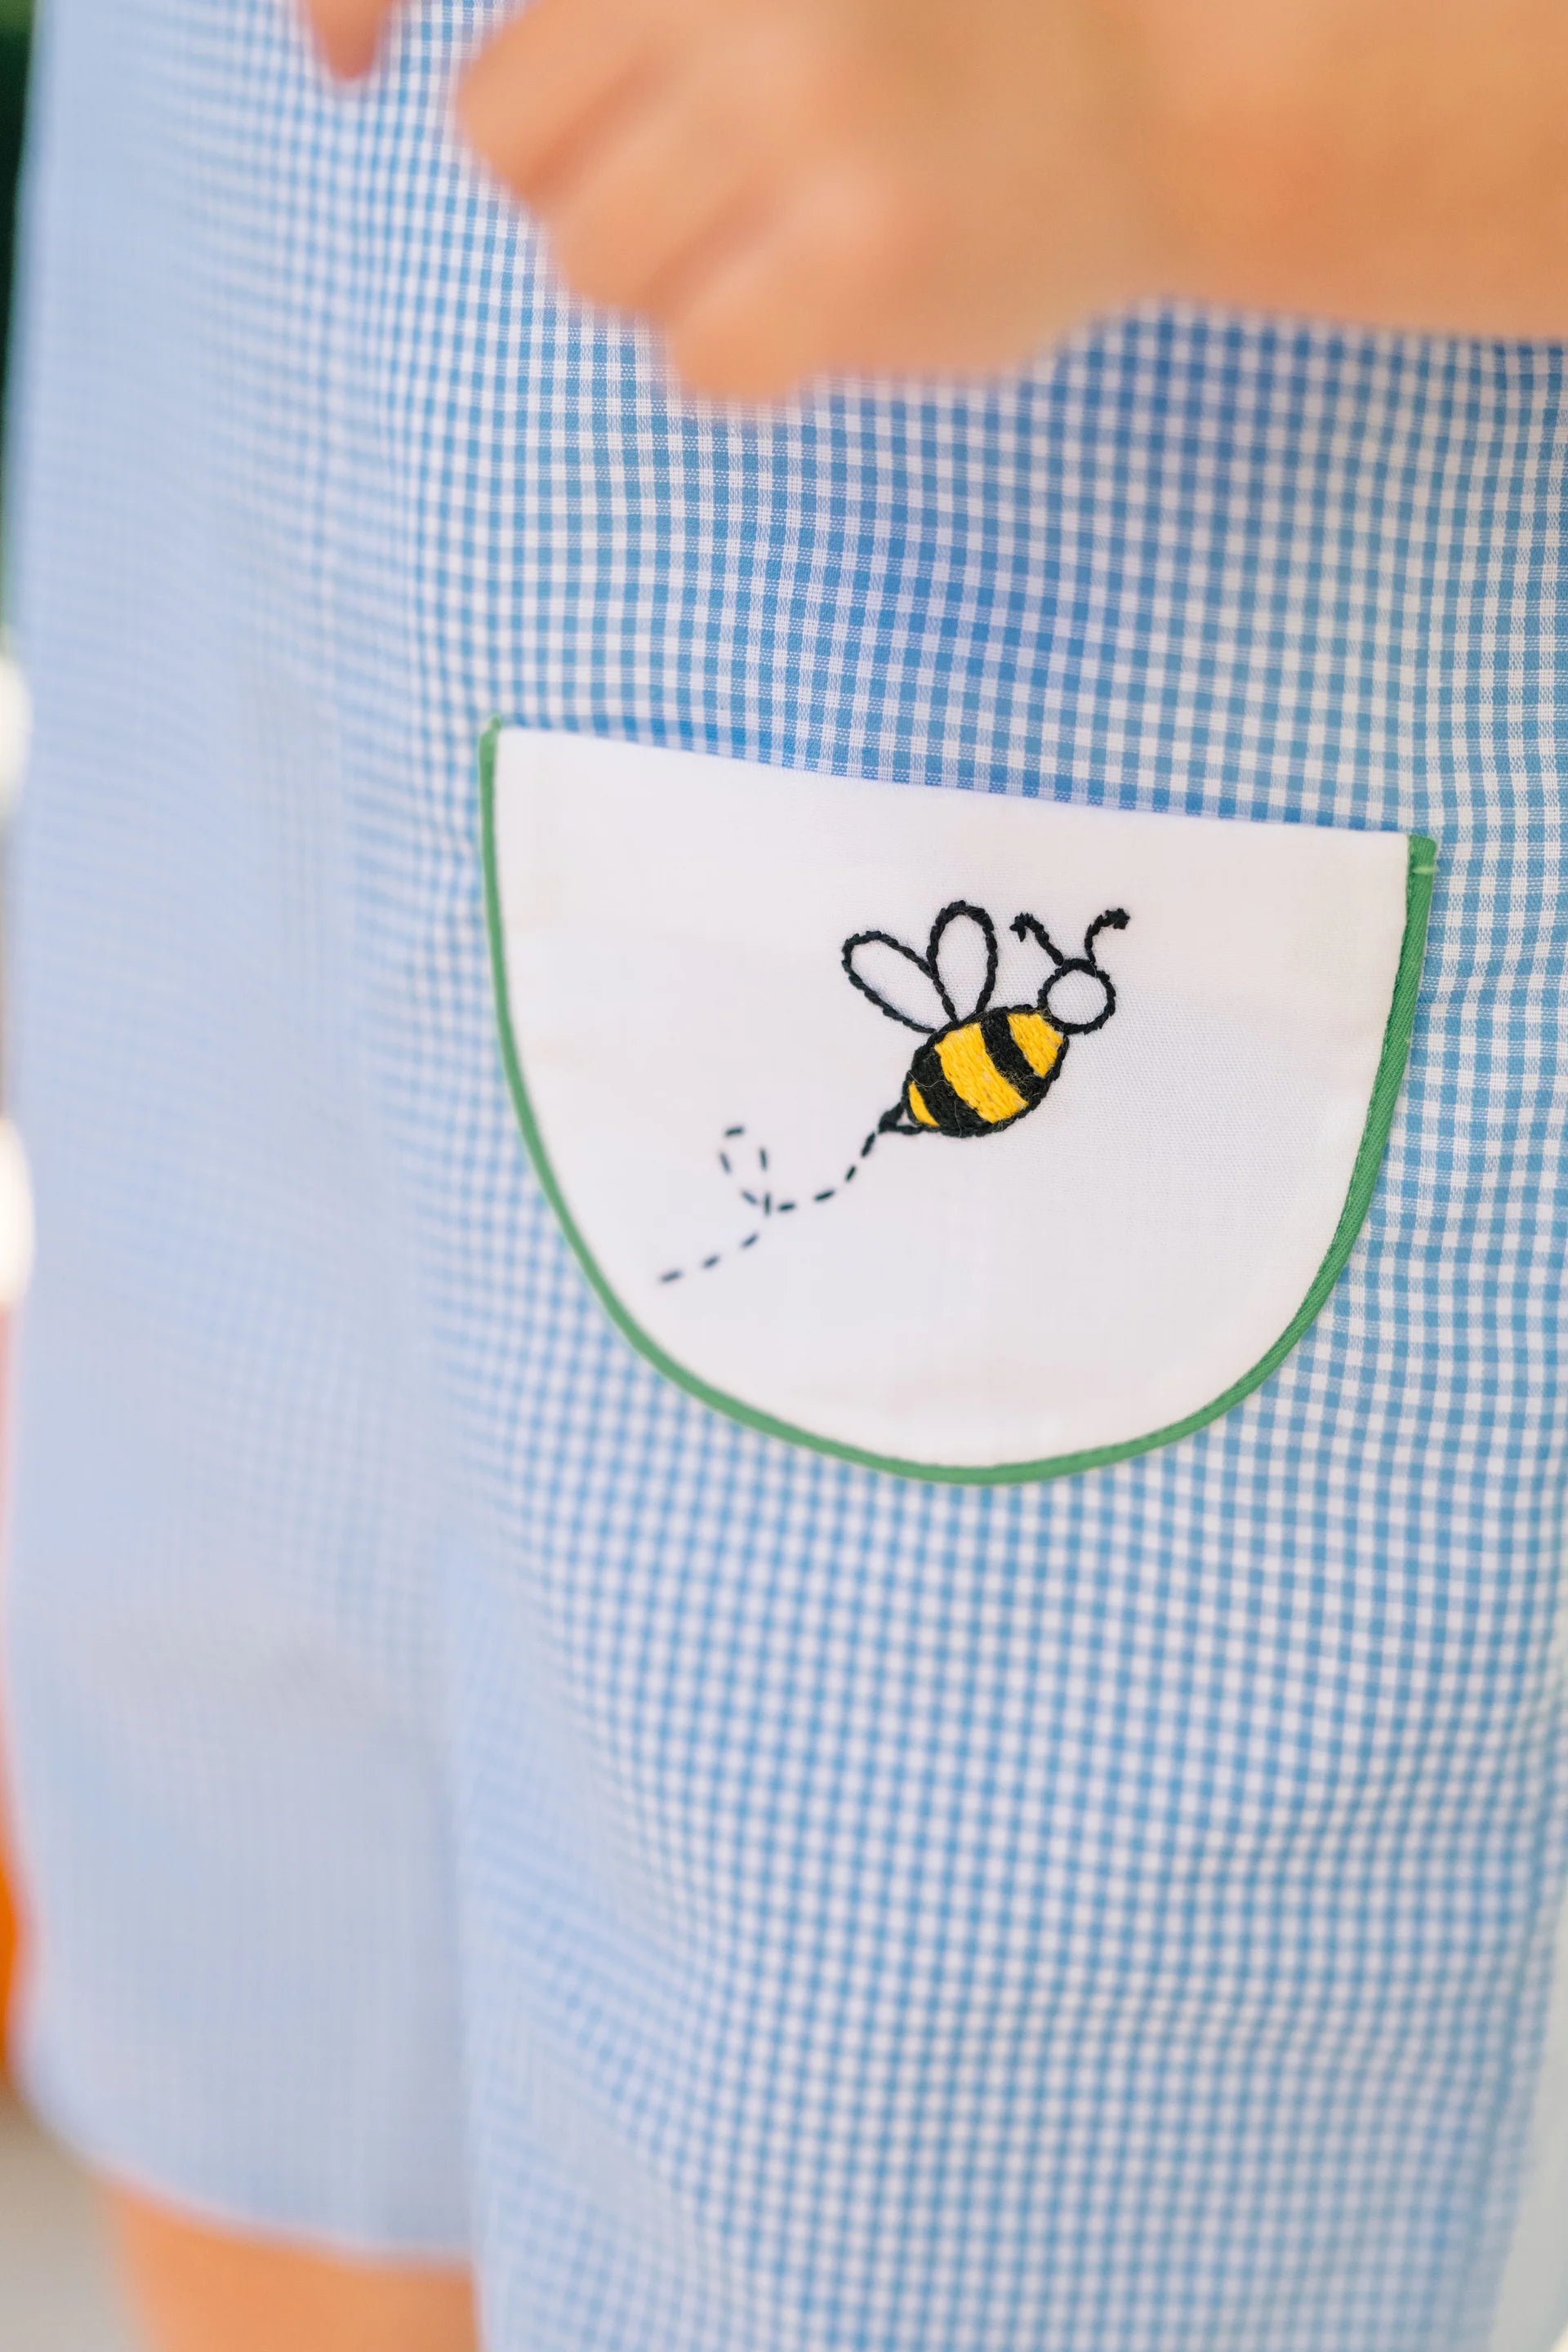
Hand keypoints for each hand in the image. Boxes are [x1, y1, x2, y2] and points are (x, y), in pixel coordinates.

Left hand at [303, 0, 1165, 396]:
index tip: (337, 59)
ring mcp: (803, 123)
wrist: (1167, 96)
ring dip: (662, 281)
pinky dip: (740, 360)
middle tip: (685, 185)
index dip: (370, 25)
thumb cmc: (950, 34)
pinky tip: (812, 313)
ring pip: (594, 267)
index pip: (490, 48)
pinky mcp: (857, 260)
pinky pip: (698, 363)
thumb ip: (641, 13)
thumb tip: (399, 57)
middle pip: (511, 149)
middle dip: (579, 185)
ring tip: (766, 243)